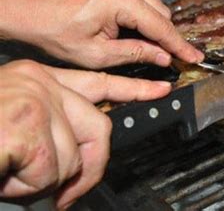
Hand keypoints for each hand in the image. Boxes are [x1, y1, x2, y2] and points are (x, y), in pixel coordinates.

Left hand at [0, 0, 202, 68]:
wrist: (20, 6)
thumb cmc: (50, 30)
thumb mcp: (96, 53)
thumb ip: (136, 53)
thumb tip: (163, 57)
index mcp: (121, 0)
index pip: (162, 27)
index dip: (181, 46)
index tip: (196, 57)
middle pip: (162, 13)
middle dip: (166, 36)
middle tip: (167, 58)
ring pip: (151, 4)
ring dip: (152, 26)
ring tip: (141, 46)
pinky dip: (139, 15)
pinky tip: (127, 29)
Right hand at [0, 60, 170, 208]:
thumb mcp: (15, 118)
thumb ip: (52, 123)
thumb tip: (76, 151)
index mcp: (39, 78)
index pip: (101, 82)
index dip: (135, 89)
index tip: (161, 90)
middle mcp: (41, 83)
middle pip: (101, 126)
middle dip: (91, 165)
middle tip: (67, 192)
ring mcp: (37, 101)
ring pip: (74, 158)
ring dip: (44, 181)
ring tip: (12, 173)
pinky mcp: (27, 124)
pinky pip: (51, 172)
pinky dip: (27, 187)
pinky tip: (6, 174)